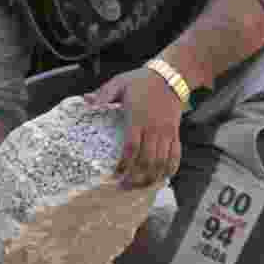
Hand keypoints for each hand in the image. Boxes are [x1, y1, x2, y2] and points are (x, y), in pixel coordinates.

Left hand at [85, 68, 183, 188]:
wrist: (170, 77)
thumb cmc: (141, 81)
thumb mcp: (119, 82)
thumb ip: (103, 94)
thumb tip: (87, 102)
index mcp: (137, 118)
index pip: (131, 147)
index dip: (124, 164)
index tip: (116, 175)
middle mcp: (153, 128)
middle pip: (147, 160)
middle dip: (136, 177)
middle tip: (125, 186)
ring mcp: (166, 132)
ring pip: (161, 162)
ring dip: (152, 177)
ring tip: (141, 186)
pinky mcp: (175, 133)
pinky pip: (176, 155)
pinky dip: (170, 169)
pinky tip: (162, 178)